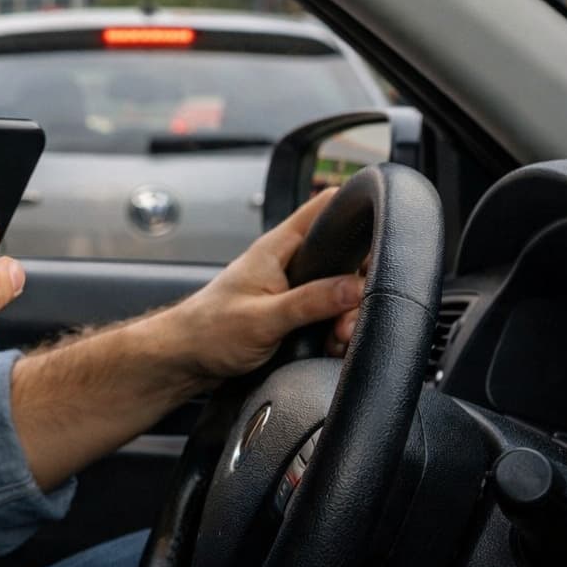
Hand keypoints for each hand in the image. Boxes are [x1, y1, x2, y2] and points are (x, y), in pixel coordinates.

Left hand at [164, 187, 363, 381]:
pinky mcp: (293, 311)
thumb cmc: (209, 332)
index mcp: (278, 248)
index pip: (324, 208)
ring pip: (340, 290)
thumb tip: (355, 287)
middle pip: (344, 258)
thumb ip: (310, 301)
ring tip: (335, 339)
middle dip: (356, 289)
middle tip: (346, 322)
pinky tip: (329, 346)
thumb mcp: (263, 318)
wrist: (185, 359)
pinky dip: (335, 329)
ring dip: (346, 316)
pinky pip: (328, 312)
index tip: (381, 240)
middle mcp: (288, 262)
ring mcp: (291, 286)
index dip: (355, 214)